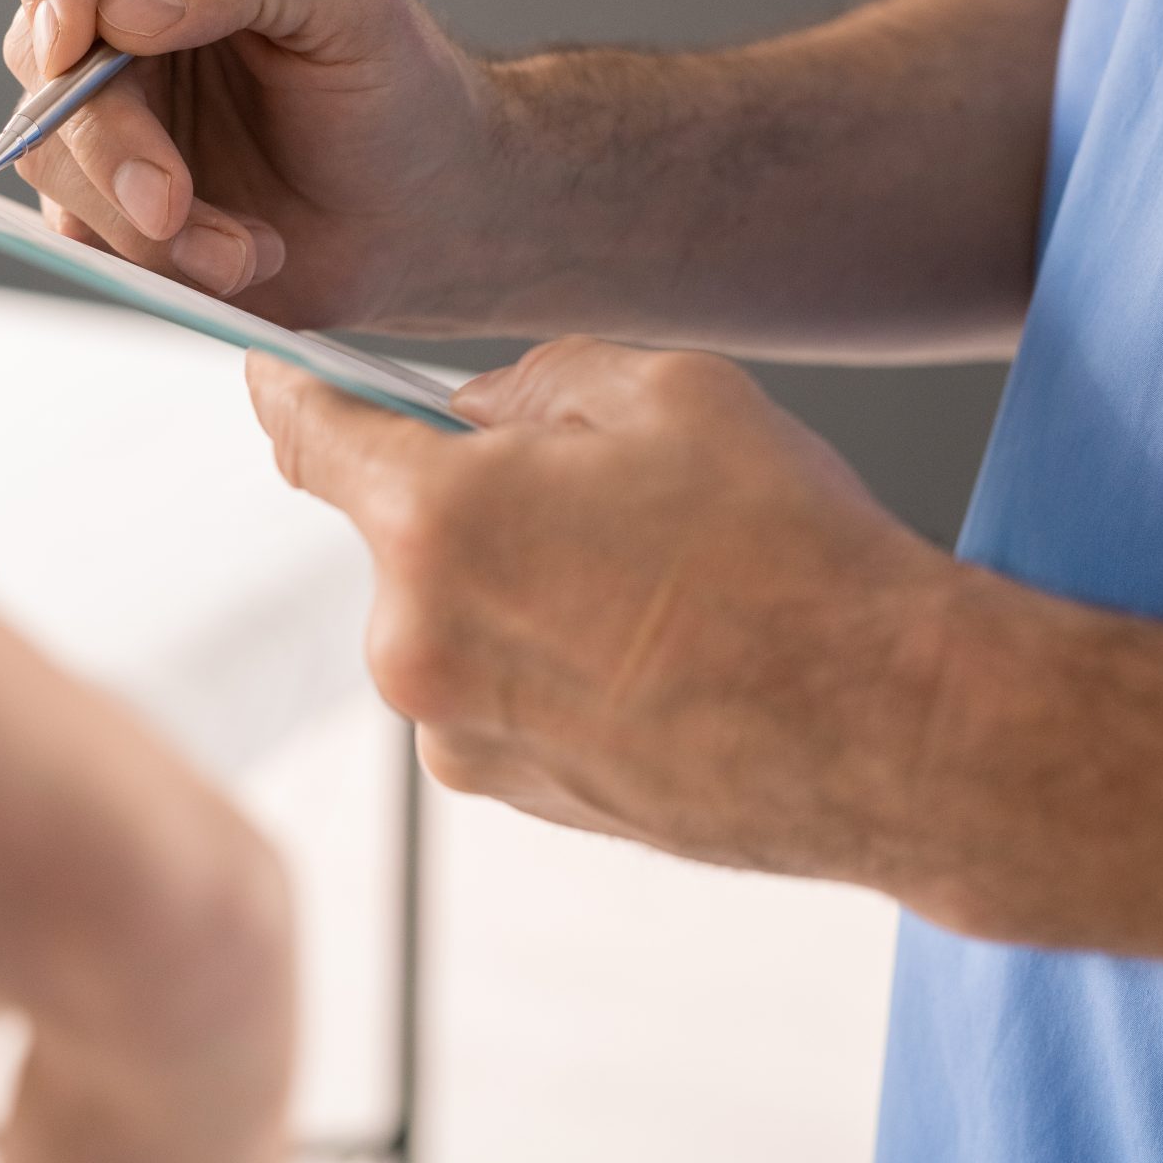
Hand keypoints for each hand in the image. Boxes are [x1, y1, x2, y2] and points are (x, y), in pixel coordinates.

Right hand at [0, 0, 501, 329]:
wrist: (421, 217)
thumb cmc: (401, 90)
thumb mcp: (357, 3)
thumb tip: (127, 4)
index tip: (74, 42)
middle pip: (38, 42)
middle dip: (105, 139)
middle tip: (174, 202)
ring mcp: (110, 94)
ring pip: (47, 144)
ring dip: (137, 217)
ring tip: (240, 247)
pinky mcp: (106, 182)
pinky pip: (75, 220)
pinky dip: (150, 256)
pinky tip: (233, 256)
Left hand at [246, 340, 965, 891]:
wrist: (892, 732)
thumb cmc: (792, 551)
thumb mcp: (670, 391)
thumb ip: (535, 382)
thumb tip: (474, 411)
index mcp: (434, 524)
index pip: (311, 436)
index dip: (288, 390)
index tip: (270, 372)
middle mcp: (416, 642)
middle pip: (399, 529)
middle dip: (470, 495)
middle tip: (600, 493)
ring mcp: (455, 732)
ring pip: (450, 612)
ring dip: (513, 582)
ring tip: (653, 589)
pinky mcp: (507, 790)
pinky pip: (489, 688)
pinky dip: (541, 658)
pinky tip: (653, 657)